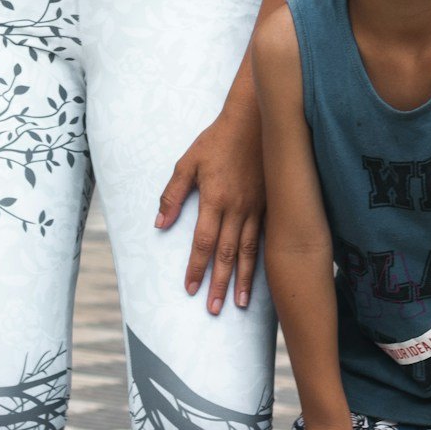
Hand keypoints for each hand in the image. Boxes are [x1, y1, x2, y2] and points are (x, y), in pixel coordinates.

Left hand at [156, 96, 264, 313]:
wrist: (256, 120)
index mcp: (215, 199)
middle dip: (220, 284)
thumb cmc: (218, 139)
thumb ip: (172, 194)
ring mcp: (257, 207)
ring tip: (240, 303)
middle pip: (227, 254)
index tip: (190, 289)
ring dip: (243, 279)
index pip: (204, 243)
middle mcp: (237, 208)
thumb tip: (160, 224)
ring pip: (249, 251)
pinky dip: (263, 259)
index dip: (196, 267)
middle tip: (214, 309)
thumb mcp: (188, 162)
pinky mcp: (271, 204)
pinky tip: (263, 274)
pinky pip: (266, 237)